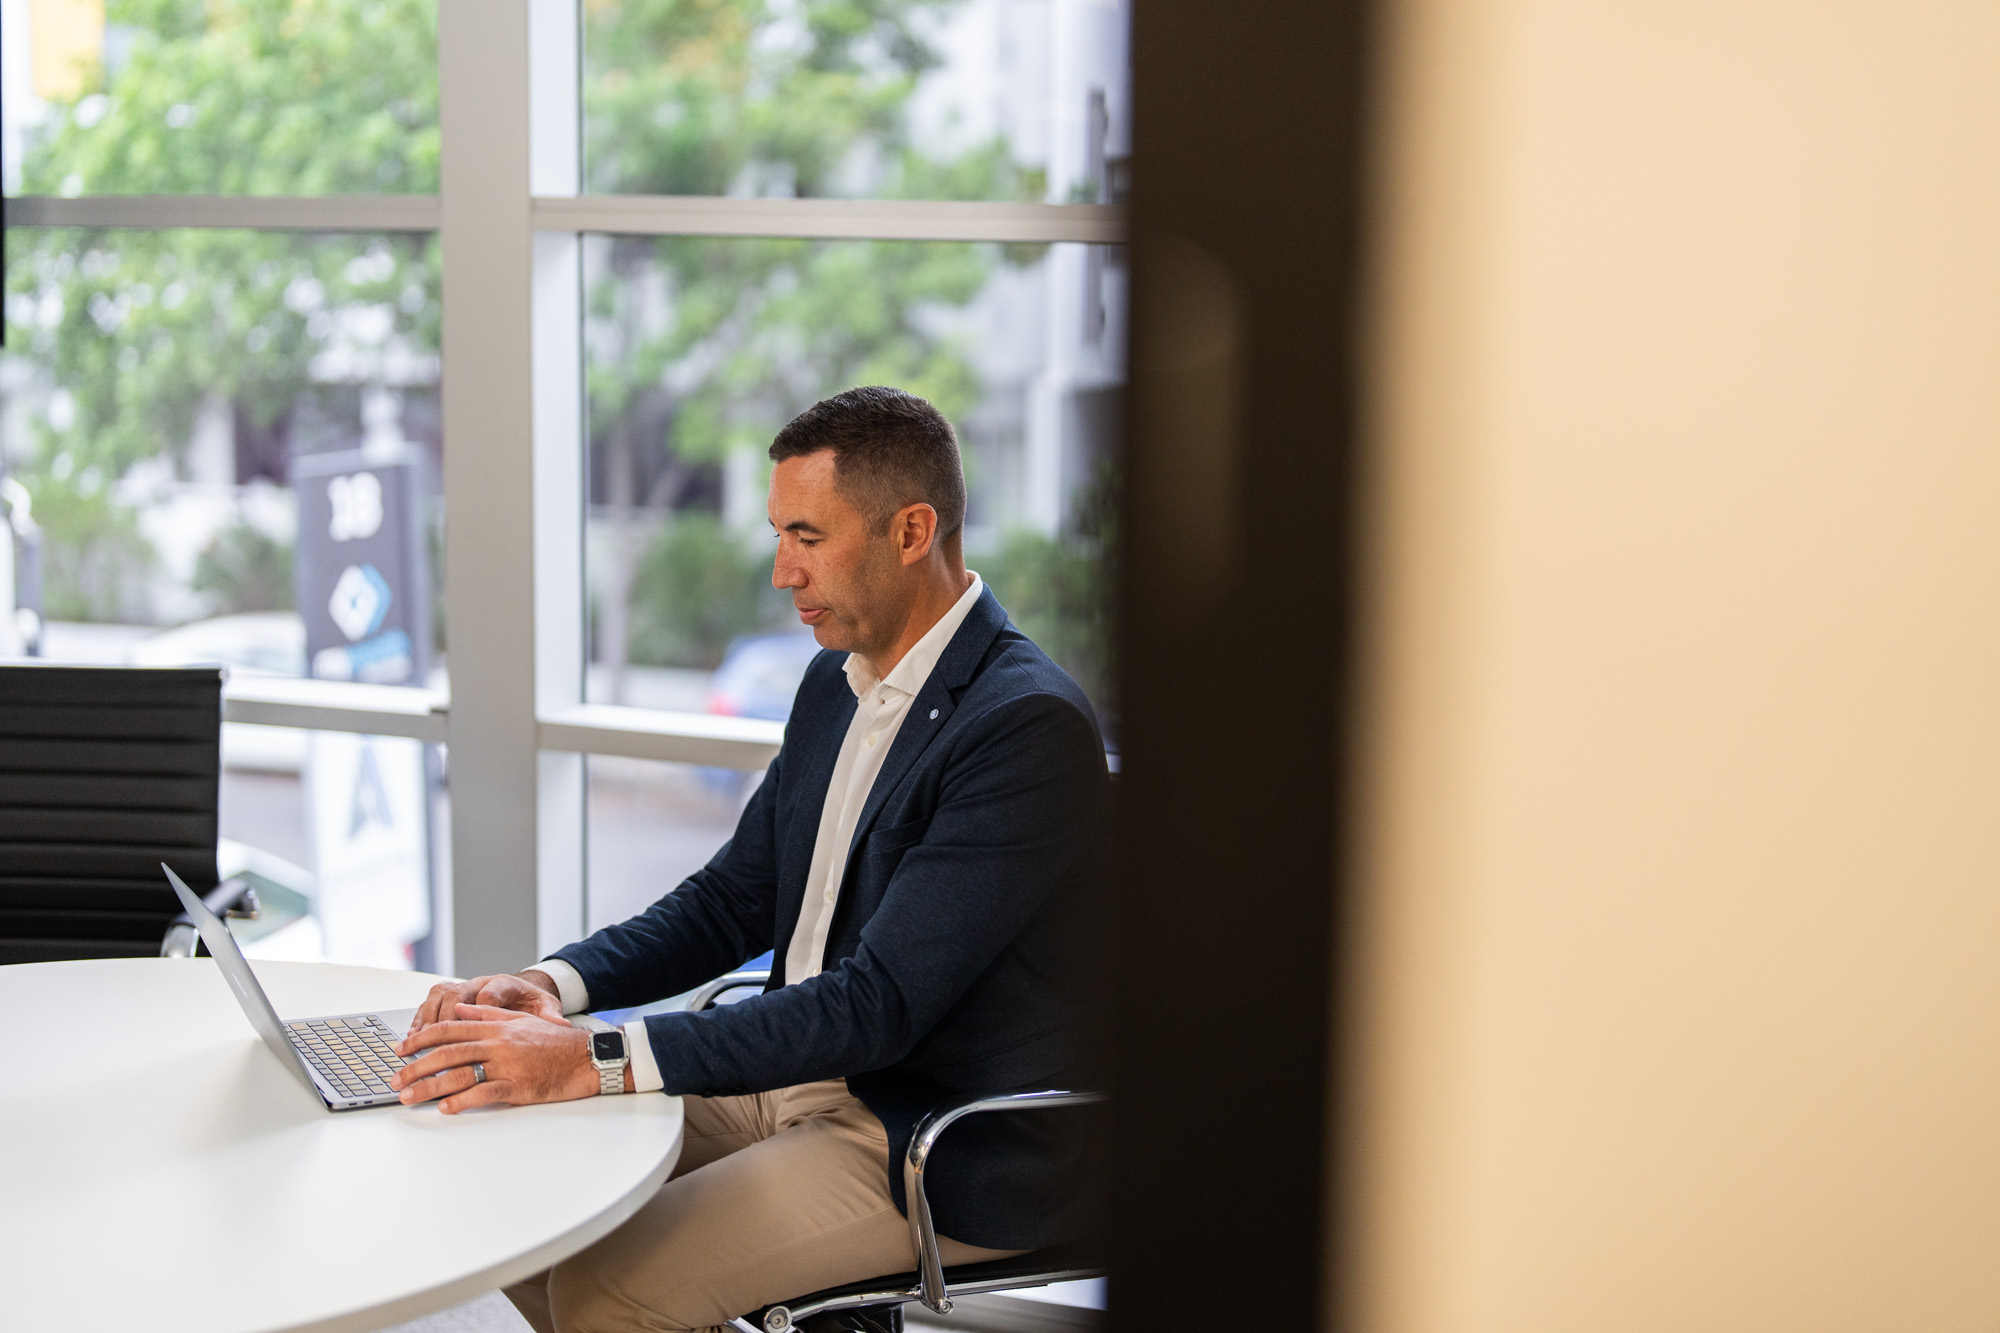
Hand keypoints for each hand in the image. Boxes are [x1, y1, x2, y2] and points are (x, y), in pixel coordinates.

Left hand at [391, 1003, 598, 1112]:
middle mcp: (498, 1043)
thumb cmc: (554, 1041)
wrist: (586, 1057)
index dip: (421, 1039)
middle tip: (395, 1079)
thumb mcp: (520, 1019)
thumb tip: (460, 1011)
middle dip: (416, 1066)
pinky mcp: (518, 1086)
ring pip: (459, 1074)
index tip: (401, 1050)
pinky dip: (462, 1101)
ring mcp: (507, 1065)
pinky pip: (484, 1093)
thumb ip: (488, 1014)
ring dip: (429, 1087)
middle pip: (447, 1052)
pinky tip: (445, 1109)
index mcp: (496, 1027)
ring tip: (408, 1098)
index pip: (449, 1029)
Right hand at [406, 971, 564, 1036]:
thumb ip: (550, 1017)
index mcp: (505, 984)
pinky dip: (420, 1019)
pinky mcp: (451, 996)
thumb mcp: (546, 1008)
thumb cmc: (532, 1001)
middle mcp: (480, 982)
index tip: (471, 1029)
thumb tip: (561, 1026)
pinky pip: (430, 1003)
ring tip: (415, 1041)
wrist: (524, 991)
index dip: (479, 1009)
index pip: (489, 993)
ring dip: (426, 1019)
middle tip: (434, 1040)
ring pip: (439, 996)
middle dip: (444, 1017)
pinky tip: (413, 1037)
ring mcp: (464, 988)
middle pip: (457, 993)